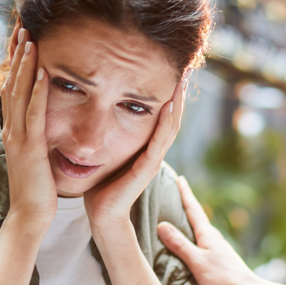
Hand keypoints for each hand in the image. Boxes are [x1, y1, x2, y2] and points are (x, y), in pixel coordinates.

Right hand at [0, 25, 55, 236]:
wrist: (29, 217)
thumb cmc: (36, 191)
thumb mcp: (34, 157)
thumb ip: (34, 138)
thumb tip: (39, 124)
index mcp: (14, 130)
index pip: (14, 88)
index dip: (17, 63)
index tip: (23, 39)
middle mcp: (12, 129)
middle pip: (13, 83)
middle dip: (18, 54)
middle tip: (23, 26)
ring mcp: (18, 137)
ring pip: (20, 93)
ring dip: (25, 65)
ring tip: (31, 39)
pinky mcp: (30, 148)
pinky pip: (34, 114)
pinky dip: (37, 92)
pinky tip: (42, 73)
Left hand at [84, 74, 186, 233]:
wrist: (103, 215)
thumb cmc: (102, 186)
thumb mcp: (107, 153)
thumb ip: (110, 136)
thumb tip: (98, 112)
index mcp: (146, 147)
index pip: (163, 116)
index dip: (170, 94)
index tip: (174, 70)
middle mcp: (154, 152)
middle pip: (173, 117)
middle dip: (180, 92)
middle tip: (187, 68)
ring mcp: (153, 160)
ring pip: (171, 126)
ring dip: (178, 102)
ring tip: (183, 80)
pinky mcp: (146, 169)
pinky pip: (159, 142)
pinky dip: (165, 123)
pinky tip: (169, 106)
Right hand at [156, 174, 260, 284]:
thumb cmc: (223, 277)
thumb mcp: (197, 260)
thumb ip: (180, 244)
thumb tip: (162, 225)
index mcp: (208, 235)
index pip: (194, 209)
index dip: (185, 193)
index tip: (179, 177)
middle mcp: (212, 240)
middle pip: (195, 218)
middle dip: (184, 206)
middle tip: (173, 193)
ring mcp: (214, 252)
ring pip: (196, 234)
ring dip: (185, 226)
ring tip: (173, 220)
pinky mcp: (214, 265)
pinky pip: (196, 248)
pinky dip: (187, 243)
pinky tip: (182, 249)